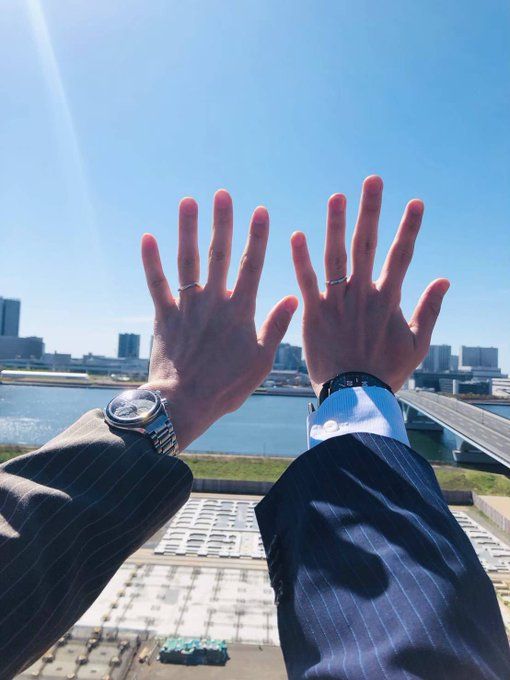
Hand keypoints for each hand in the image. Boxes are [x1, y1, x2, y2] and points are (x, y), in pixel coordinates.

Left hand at [141, 190, 297, 448]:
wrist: (185, 403)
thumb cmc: (226, 387)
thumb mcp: (261, 361)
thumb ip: (276, 326)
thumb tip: (294, 297)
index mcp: (240, 311)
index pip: (252, 266)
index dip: (258, 237)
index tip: (261, 210)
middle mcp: (214, 302)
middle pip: (219, 255)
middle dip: (222, 222)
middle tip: (223, 194)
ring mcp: (187, 307)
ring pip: (187, 262)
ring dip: (188, 230)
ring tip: (189, 202)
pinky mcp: (164, 316)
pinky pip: (157, 284)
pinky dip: (151, 261)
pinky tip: (147, 237)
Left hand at [291, 176, 449, 395]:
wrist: (354, 396)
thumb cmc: (386, 372)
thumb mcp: (417, 344)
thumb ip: (430, 310)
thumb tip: (446, 278)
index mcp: (388, 300)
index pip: (401, 256)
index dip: (409, 228)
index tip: (415, 202)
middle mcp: (362, 295)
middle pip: (367, 246)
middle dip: (371, 212)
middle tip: (372, 180)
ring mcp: (336, 303)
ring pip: (336, 257)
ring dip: (336, 225)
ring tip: (337, 196)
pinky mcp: (313, 314)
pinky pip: (307, 282)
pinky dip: (301, 259)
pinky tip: (296, 234)